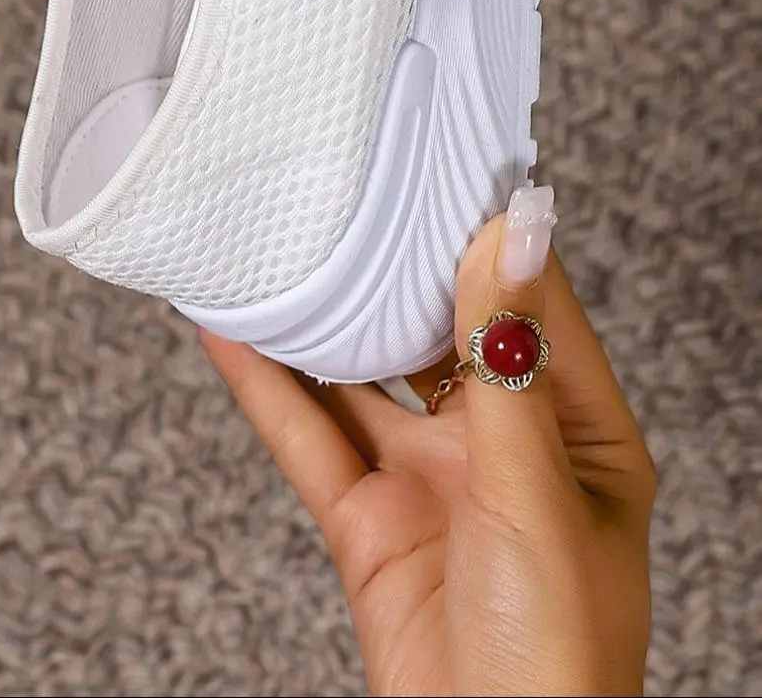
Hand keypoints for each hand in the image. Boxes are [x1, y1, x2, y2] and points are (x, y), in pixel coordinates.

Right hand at [202, 188, 655, 696]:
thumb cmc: (561, 659)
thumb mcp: (537, 492)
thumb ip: (506, 363)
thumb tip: (510, 235)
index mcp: (577, 432)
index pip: (529, 301)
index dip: (484, 230)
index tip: (441, 157)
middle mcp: (501, 446)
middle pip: (438, 329)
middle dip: (392, 262)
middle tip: (345, 182)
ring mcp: (430, 482)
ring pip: (363, 375)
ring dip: (318, 316)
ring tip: (272, 243)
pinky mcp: (367, 523)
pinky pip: (310, 437)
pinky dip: (266, 385)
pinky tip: (228, 332)